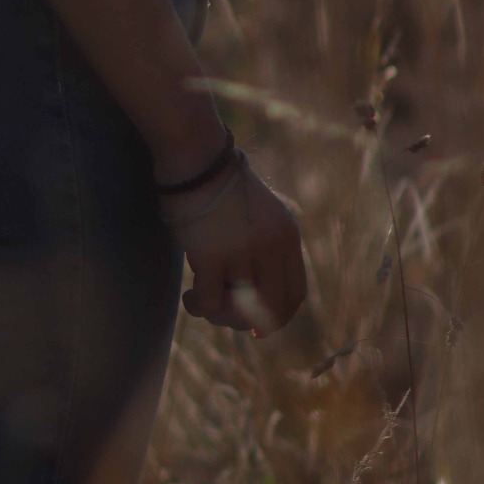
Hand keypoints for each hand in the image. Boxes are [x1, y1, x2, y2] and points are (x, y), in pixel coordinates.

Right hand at [169, 158, 307, 336]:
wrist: (195, 155)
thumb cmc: (216, 181)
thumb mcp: (256, 211)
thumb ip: (263, 245)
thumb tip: (247, 290)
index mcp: (287, 235)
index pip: (294, 293)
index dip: (278, 316)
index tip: (258, 327)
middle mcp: (273, 246)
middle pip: (273, 309)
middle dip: (247, 322)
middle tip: (223, 313)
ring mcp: (244, 252)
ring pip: (241, 311)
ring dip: (219, 315)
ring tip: (199, 302)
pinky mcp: (213, 255)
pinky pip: (211, 302)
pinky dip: (199, 307)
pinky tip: (189, 298)